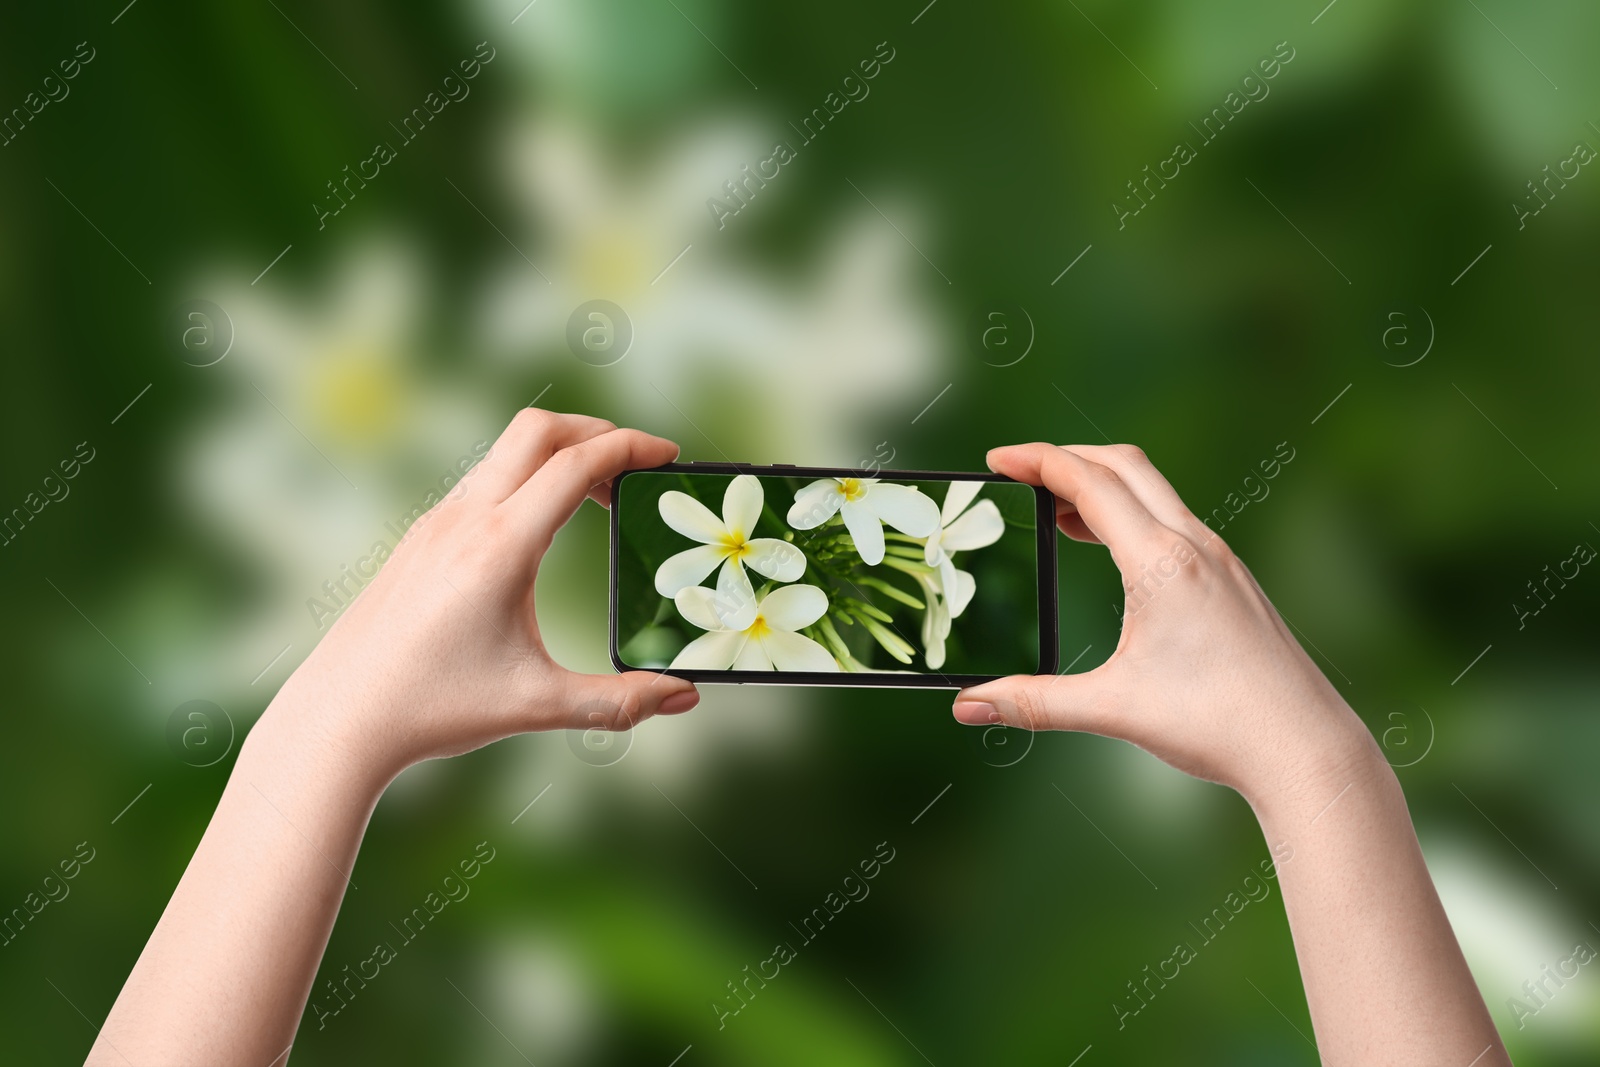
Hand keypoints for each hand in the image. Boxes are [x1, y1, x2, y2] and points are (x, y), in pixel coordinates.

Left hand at [264, 408, 699, 785]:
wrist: (338, 717)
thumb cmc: (433, 708)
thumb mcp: (536, 705)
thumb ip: (619, 700)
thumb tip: (686, 700)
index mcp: (500, 547)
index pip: (576, 464)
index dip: (631, 448)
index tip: (668, 455)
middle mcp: (465, 520)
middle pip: (539, 429)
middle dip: (596, 431)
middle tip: (636, 466)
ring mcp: (436, 524)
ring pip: (505, 452)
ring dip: (558, 455)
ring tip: (599, 496)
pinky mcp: (419, 539)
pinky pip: (482, 482)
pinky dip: (525, 480)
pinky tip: (541, 528)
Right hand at [951, 443, 1376, 807]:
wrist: (1304, 745)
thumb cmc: (1217, 723)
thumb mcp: (1112, 709)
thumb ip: (1033, 702)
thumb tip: (968, 706)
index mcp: (1161, 562)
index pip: (1089, 484)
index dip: (1037, 461)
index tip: (996, 460)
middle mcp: (1195, 546)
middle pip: (1123, 466)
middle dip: (1066, 458)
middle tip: (1020, 473)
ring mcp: (1220, 560)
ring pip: (1154, 492)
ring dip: (1102, 487)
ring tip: (1056, 513)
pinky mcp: (1233, 580)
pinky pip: (1174, 521)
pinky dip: (1133, 516)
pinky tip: (1115, 552)